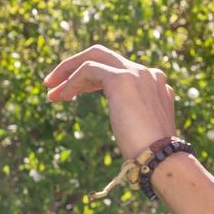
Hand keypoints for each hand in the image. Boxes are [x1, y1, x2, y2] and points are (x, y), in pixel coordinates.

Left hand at [44, 45, 175, 160]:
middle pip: (104, 55)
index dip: (91, 79)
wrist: (161, 158)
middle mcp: (148, 73)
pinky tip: (63, 96)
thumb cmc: (152, 154)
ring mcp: (136, 73)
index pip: (118, 69)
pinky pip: (88, 69)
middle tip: (54, 84)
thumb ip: (138, 114)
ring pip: (93, 58)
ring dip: (67, 73)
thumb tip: (127, 120)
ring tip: (51, 92)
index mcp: (156, 84)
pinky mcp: (122, 79)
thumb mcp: (144, 128)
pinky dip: (72, 81)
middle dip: (75, 66)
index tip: (72, 94)